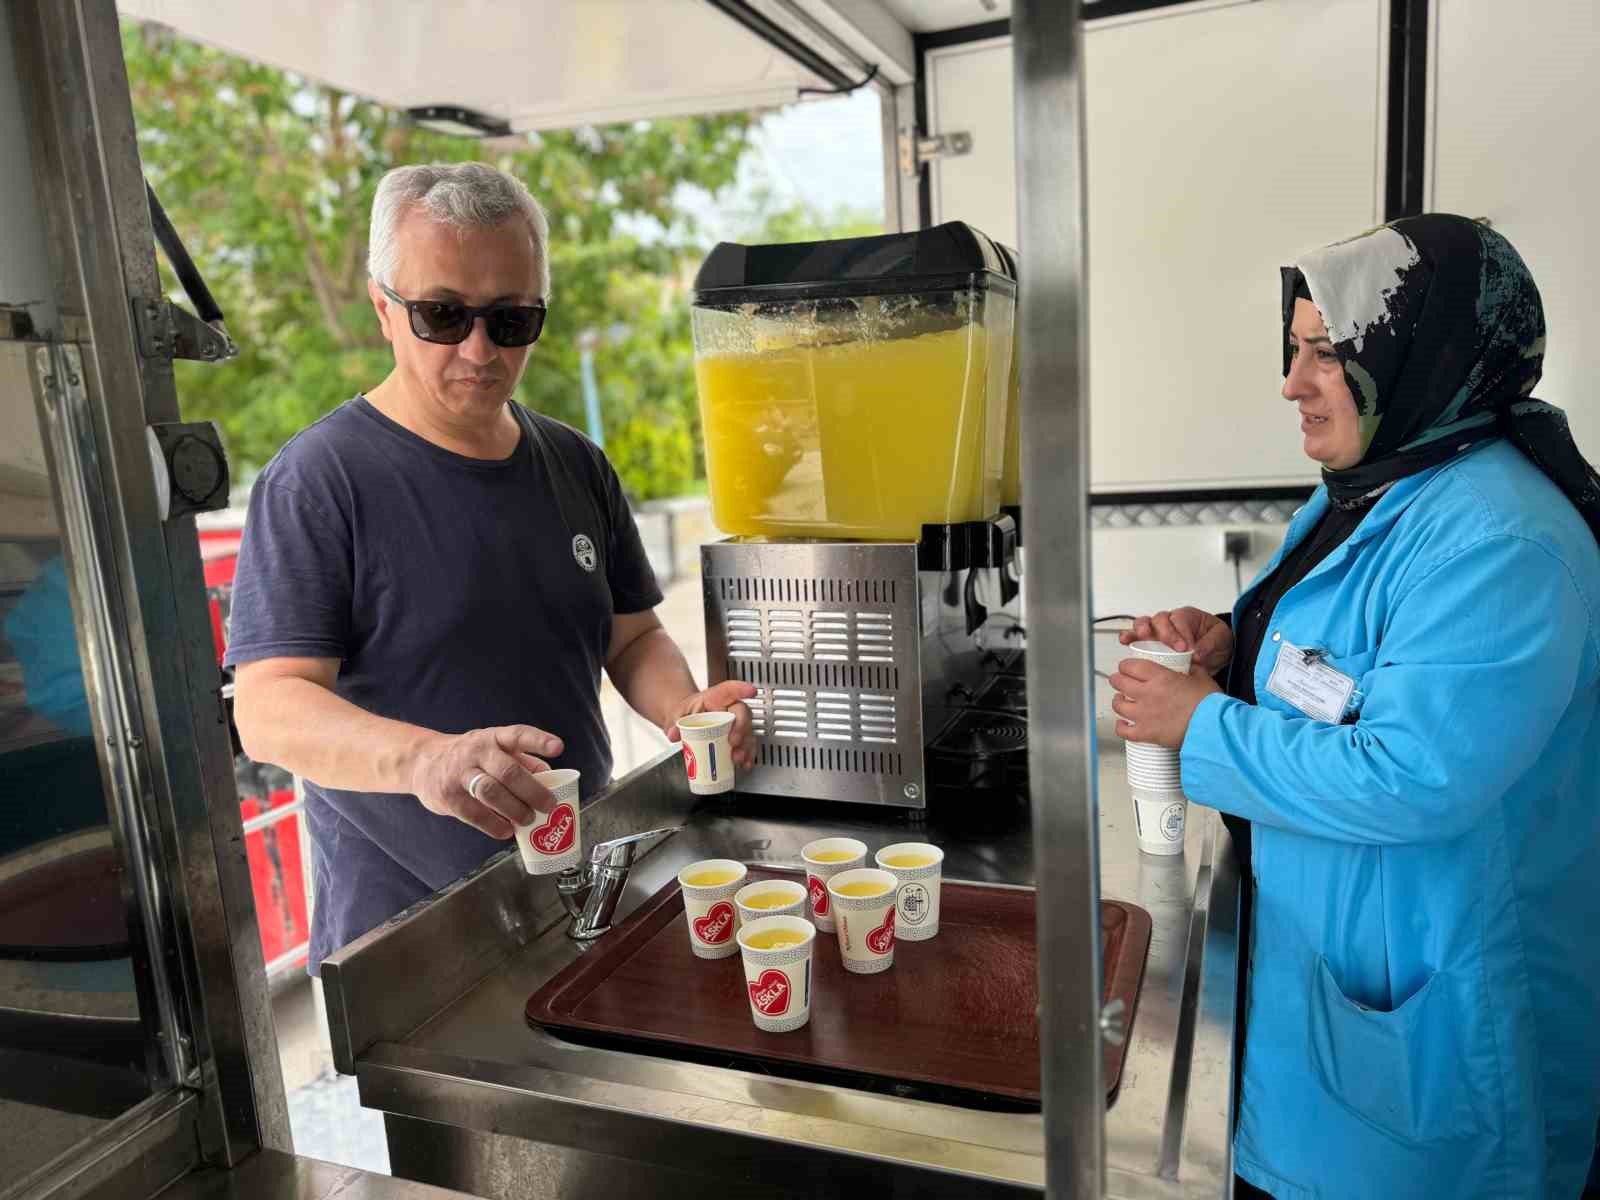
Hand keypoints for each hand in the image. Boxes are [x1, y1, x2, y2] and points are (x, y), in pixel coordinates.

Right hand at [409, 724, 564, 838]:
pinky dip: (494, 825)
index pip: (518, 735)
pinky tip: (507, 831)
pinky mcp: (448, 796)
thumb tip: (551, 776)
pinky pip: (474, 814)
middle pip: (508, 771)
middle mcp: (476, 752)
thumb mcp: (495, 749)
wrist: (423, 762)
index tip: (558, 748)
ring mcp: (460, 773)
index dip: (539, 741)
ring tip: (528, 820)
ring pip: (491, 792)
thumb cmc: (470, 757)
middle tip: (549, 806)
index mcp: (493, 738)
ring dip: (514, 809)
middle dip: (532, 791)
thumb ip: (523, 760)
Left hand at [666, 680, 757, 768]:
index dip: (742, 689)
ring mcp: (735, 723)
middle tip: (733, 742)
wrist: (686, 723)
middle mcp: (728, 709)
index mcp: (714, 698)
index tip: (751, 691)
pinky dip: (747, 755)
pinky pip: (747, 745)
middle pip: (742, 713)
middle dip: (741, 727)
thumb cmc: (686, 715)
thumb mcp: (676, 716)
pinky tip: (744, 763)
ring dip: (746, 746)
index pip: (729, 690)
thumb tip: (673, 734)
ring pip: (747, 731)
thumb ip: (674, 723)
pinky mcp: (737, 738)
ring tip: (737, 758)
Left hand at [1108, 660, 1220, 749]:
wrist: (1213, 728)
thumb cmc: (1210, 705)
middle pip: (1119, 682)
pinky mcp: (1146, 733)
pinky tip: (1122, 724)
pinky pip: (1123, 731)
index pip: (1130, 666)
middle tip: (1120, 681)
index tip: (1126, 668)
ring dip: (1118, 701)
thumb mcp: (1202, 678)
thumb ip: (1193, 669)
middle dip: (1118, 680)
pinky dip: (1120, 727)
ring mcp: (1144, 714)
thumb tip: (1191, 666)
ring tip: (1121, 700)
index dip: (1125, 666)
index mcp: (1160, 677)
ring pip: (1118, 705)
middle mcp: (1147, 694)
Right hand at [1120, 606, 1233, 673]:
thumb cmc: (1216, 642)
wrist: (1215, 652)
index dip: (1181, 633)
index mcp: (1188, 616)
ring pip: (1144, 624)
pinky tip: (1125, 642)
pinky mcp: (1150, 643)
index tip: (1187, 649)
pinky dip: (1129, 637)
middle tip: (1174, 648)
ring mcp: (1158, 631)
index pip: (1180, 620)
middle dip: (1165, 633)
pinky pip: (1136, 637)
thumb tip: (1197, 654)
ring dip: (1140, 630)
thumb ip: (1210, 645)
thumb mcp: (1221, 640)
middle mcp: (1170, 621)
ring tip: (1141, 637)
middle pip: (1160, 619)